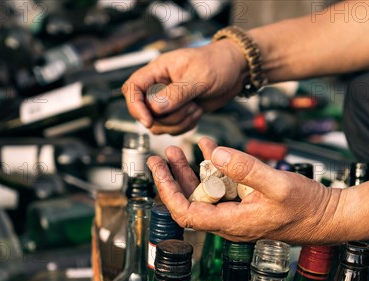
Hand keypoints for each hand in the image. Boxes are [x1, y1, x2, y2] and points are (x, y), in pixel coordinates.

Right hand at [122, 41, 246, 134]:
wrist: (236, 70)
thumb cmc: (219, 63)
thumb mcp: (200, 77)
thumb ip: (177, 93)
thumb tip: (155, 108)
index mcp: (158, 70)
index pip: (132, 88)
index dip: (135, 106)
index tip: (149, 120)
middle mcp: (159, 86)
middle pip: (146, 112)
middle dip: (167, 118)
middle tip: (189, 106)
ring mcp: (168, 101)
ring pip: (160, 124)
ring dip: (179, 122)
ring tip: (196, 107)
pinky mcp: (179, 112)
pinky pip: (173, 128)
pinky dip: (186, 125)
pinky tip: (198, 111)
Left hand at [147, 137, 343, 243]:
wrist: (328, 218)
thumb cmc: (307, 207)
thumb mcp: (277, 184)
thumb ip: (246, 169)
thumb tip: (216, 154)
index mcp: (231, 222)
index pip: (185, 212)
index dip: (167, 191)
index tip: (159, 169)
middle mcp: (229, 222)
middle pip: (190, 201)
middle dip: (173, 178)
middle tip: (161, 156)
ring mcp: (237, 214)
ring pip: (204, 194)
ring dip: (190, 172)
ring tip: (178, 150)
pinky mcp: (246, 205)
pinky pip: (222, 188)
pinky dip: (213, 168)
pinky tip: (208, 149)